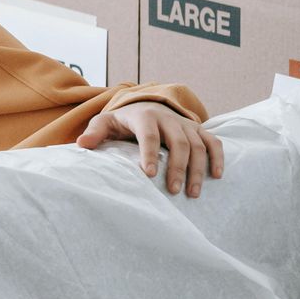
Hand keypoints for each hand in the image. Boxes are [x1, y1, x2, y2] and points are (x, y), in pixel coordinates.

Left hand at [76, 102, 222, 196]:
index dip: (150, 154)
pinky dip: (217, 157)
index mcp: (144, 116)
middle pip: (179, 143)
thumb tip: (81, 144)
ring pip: (197, 145)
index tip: (149, 175)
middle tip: (174, 190)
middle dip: (178, 168)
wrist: (145, 105)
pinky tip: (216, 176)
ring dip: (197, 169)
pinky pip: (212, 142)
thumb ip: (95, 133)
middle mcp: (168, 118)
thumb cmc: (122, 120)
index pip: (149, 135)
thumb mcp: (105, 122)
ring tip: (192, 193)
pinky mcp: (198, 129)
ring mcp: (185, 124)